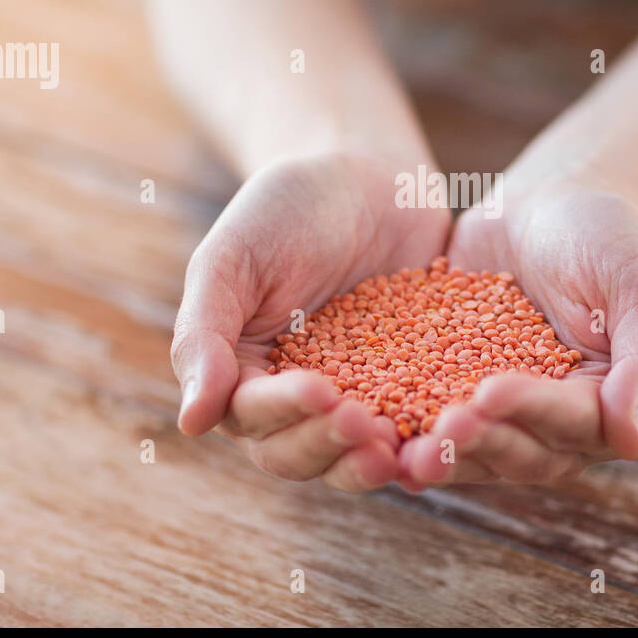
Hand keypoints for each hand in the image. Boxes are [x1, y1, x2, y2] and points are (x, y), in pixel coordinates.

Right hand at [172, 152, 450, 491]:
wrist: (364, 175)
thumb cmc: (284, 208)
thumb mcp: (233, 258)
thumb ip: (203, 334)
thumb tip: (190, 422)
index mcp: (240, 376)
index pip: (252, 416)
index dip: (285, 413)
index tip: (321, 393)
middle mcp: (293, 403)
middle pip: (300, 453)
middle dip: (330, 447)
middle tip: (367, 428)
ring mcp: (354, 400)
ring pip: (353, 456)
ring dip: (371, 462)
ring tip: (400, 449)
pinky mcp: (408, 389)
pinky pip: (413, 426)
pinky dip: (423, 440)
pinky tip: (446, 436)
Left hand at [399, 183, 637, 486]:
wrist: (547, 202)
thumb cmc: (605, 235)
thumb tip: (631, 441)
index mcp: (605, 405)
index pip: (570, 423)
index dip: (529, 412)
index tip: (489, 393)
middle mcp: (551, 424)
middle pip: (517, 451)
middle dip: (478, 441)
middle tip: (439, 427)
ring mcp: (498, 413)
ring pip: (469, 448)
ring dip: (437, 453)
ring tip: (398, 448)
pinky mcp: (450, 391)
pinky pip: (426, 416)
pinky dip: (400, 427)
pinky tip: (366, 429)